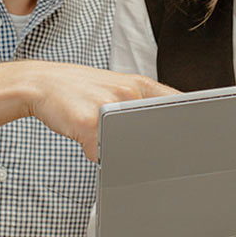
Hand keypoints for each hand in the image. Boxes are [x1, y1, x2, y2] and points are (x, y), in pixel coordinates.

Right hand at [25, 63, 175, 161]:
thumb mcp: (117, 87)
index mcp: (139, 84)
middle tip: (141, 149)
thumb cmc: (80, 89)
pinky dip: (91, 151)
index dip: (189, 123)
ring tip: (99, 132)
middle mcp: (128, 93)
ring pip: (127, 146)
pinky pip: (99, 153)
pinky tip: (82, 135)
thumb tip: (170, 128)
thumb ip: (142, 102)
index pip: (178, 103)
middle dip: (151, 147)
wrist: (42, 83)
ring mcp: (109, 107)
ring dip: (115, 149)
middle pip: (156, 131)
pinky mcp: (89, 123)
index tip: (194, 138)